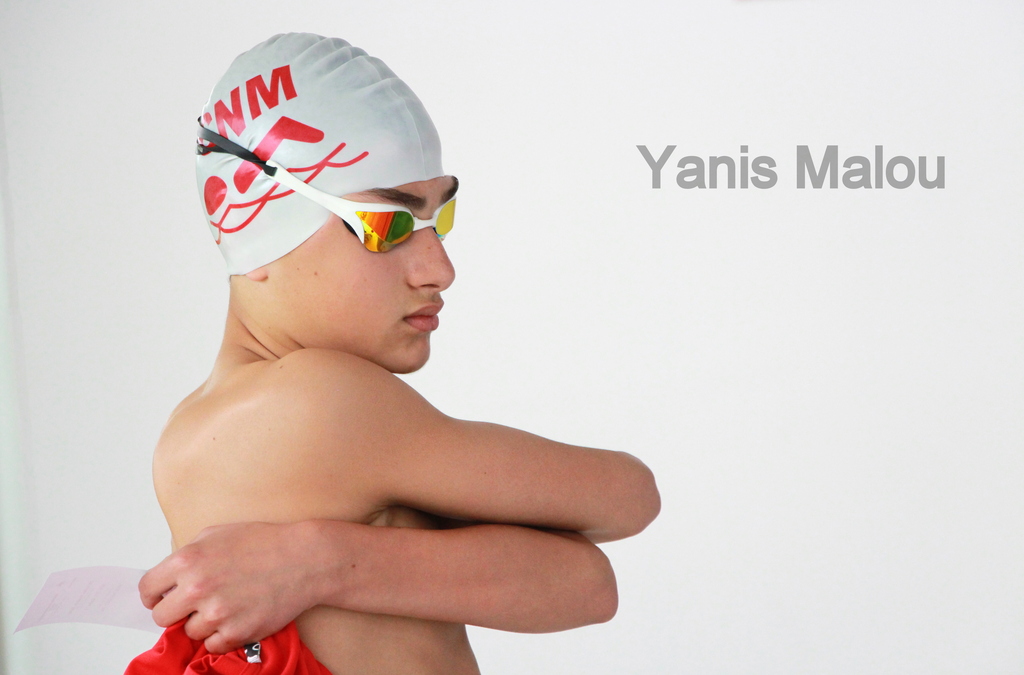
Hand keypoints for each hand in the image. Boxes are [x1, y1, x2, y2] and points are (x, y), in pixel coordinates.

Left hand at [139, 521, 319, 652]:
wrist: (304, 559)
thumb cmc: (264, 543)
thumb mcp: (217, 534)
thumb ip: (187, 555)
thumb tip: (169, 579)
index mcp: (188, 560)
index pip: (147, 589)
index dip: (153, 595)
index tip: (160, 599)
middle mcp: (198, 587)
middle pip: (162, 617)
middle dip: (176, 611)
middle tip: (195, 604)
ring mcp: (217, 613)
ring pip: (190, 632)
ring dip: (204, 622)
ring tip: (227, 605)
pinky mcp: (237, 632)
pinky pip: (213, 645)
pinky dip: (223, 635)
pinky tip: (237, 616)